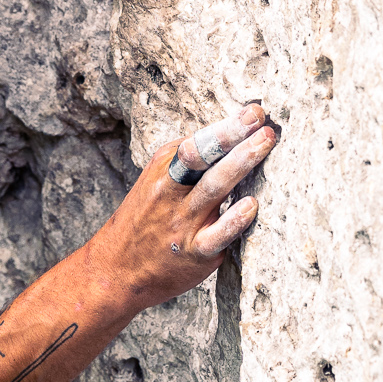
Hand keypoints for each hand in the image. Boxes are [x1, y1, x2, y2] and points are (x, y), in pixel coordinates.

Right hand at [90, 104, 277, 307]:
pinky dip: (234, 218)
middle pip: (202, 157)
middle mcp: (170, 192)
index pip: (198, 142)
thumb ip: (186, 163)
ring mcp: (182, 223)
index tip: (254, 112)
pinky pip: (217, 235)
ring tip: (265, 144)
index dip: (227, 125)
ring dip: (241, 162)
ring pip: (213, 188)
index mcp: (163, 170)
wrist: (117, 269)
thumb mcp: (156, 182)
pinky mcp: (194, 253)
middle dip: (232, 134)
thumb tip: (228, 136)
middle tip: (262, 121)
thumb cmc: (145, 219)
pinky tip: (251, 204)